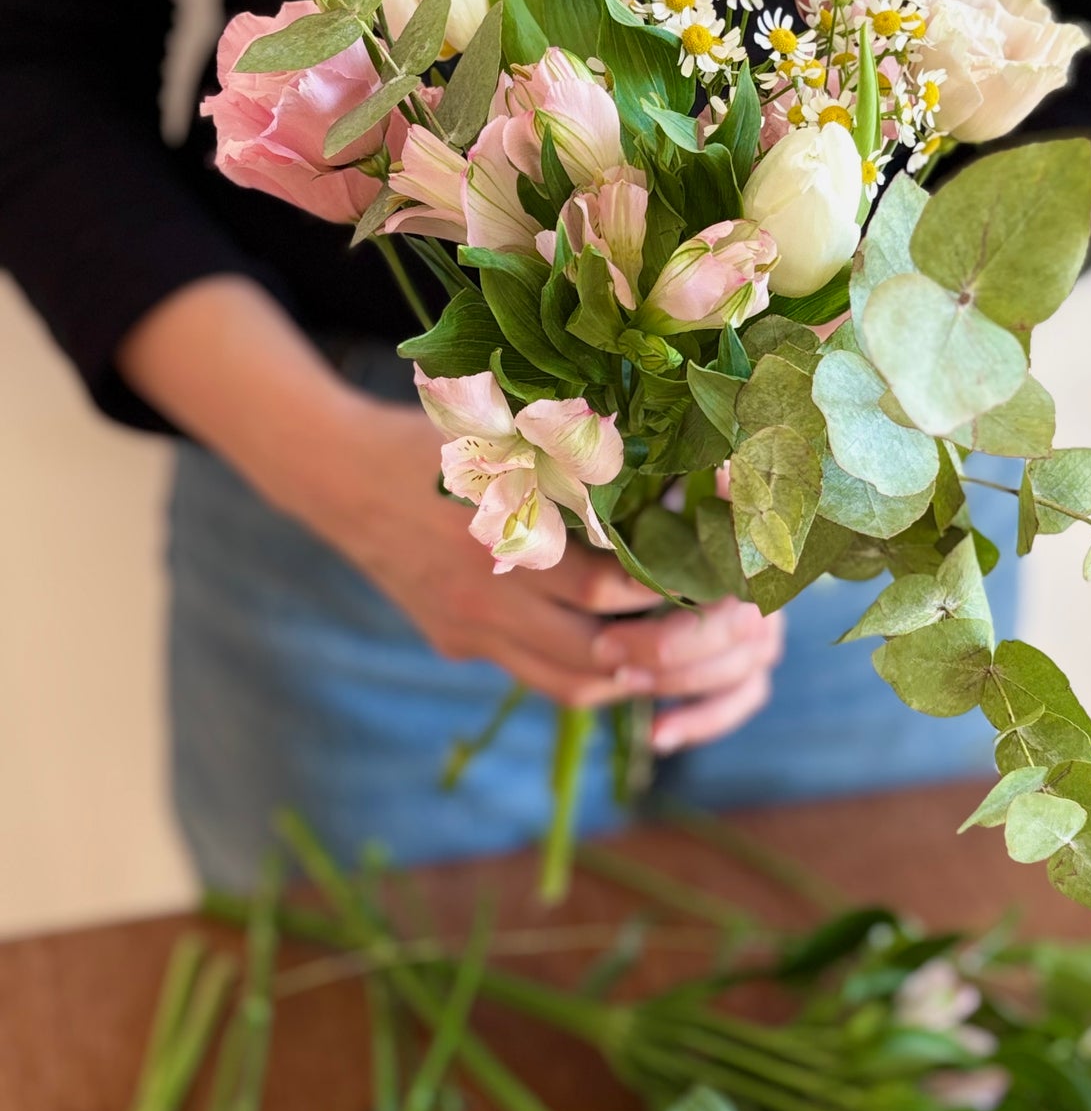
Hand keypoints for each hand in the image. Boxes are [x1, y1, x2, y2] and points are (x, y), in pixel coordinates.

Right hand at [311, 398, 783, 743]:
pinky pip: (538, 676)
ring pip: (572, 682)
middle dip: (676, 651)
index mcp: (501, 535)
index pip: (607, 588)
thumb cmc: (433, 434)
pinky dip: (595, 675)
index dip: (673, 590)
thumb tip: (681, 472)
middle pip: (598, 654)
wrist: (334, 475)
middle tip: (735, 634)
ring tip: (702, 658)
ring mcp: (468, 632)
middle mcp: (485, 598)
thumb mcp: (502, 428)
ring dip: (642, 677)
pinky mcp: (459, 644)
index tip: (726, 578)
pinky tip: (639, 658)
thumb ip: (578, 456)